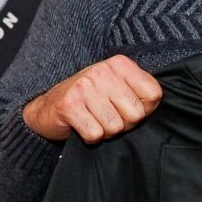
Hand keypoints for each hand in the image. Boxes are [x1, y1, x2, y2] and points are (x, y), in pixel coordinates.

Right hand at [24, 55, 162, 144]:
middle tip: (106, 116)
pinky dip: (91, 137)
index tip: (125, 106)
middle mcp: (103, 71)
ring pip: (116, 127)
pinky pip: (96, 134)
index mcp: (120, 64)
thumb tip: (153, 106)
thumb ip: (140, 93)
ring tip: (93, 119)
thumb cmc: (90, 100)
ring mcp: (85, 87)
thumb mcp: (118, 88)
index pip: (154, 95)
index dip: (143, 109)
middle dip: (124, 123)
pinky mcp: (69, 106)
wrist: (47, 107)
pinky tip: (82, 125)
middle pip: (137, 114)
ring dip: (106, 131)